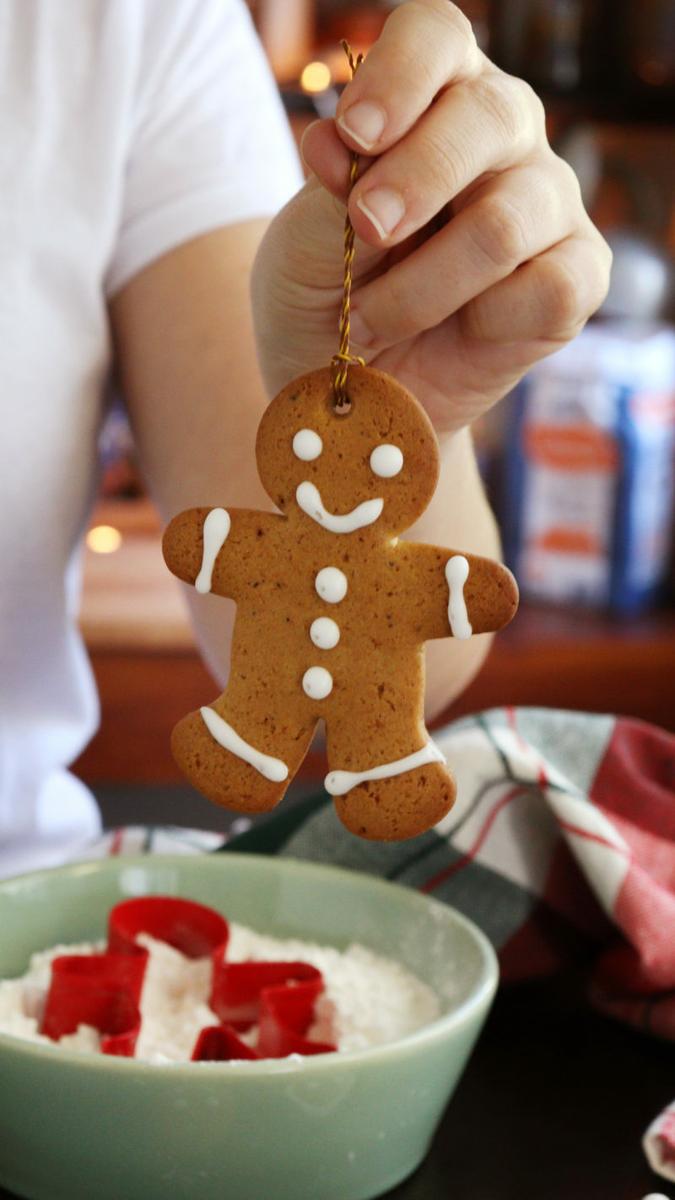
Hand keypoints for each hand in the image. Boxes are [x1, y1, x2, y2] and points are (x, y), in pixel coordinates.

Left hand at [252, 0, 610, 432]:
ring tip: (374, 316)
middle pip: (490, 115)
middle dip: (417, 179)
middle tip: (367, 230)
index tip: (354, 136)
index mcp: (434, 99)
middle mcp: (503, 138)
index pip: (437, 39)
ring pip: (507, 222)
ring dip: (425, 283)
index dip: (399, 76)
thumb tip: (339, 147)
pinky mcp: (576, 277)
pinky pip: (550, 288)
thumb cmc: (327, 298)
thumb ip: (328, 194)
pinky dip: (489, 321)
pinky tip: (461, 330)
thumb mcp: (304, 245)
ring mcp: (548, 206)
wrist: (353, 391)